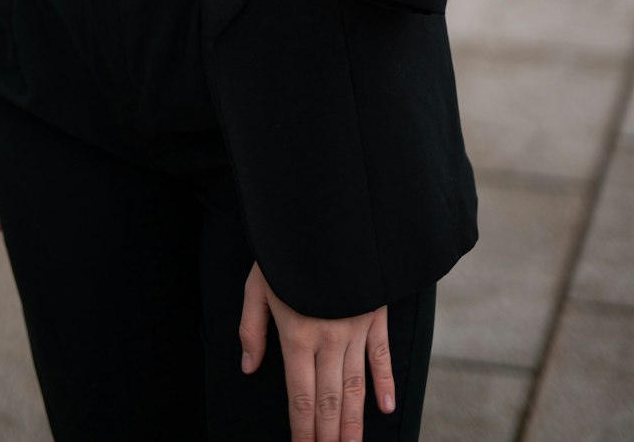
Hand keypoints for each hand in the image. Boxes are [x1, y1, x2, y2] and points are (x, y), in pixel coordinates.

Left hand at [239, 261, 393, 441]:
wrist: (325, 214)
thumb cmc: (285, 250)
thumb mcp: (256, 284)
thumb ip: (251, 328)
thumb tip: (248, 367)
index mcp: (297, 335)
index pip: (300, 396)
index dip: (302, 430)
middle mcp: (328, 339)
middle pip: (329, 399)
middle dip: (328, 435)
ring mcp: (355, 329)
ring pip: (355, 386)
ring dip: (354, 422)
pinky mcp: (375, 315)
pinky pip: (381, 356)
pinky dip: (385, 383)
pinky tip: (385, 409)